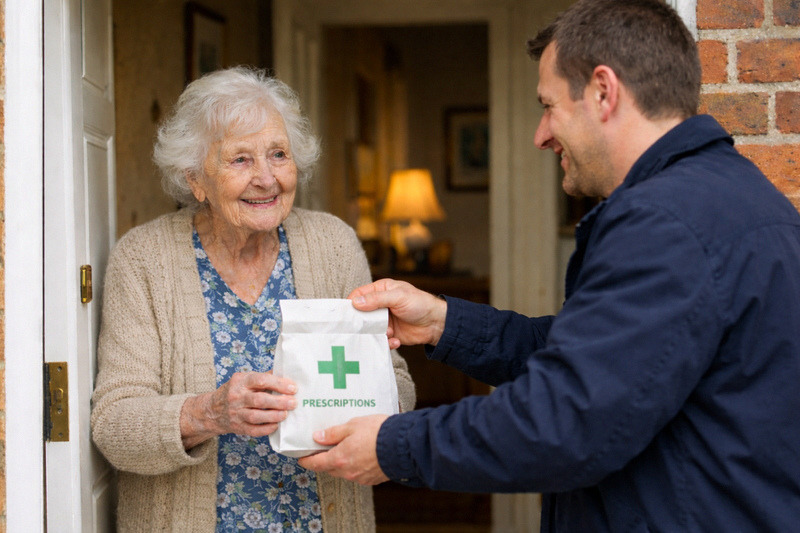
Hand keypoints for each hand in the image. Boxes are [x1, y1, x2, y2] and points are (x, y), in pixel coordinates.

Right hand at [180, 371, 296, 448]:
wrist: (213, 410)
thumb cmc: (236, 392)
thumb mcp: (245, 379)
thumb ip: (264, 377)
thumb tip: (286, 375)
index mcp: (241, 381)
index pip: (260, 380)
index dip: (278, 384)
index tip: (293, 388)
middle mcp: (236, 397)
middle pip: (259, 400)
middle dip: (278, 402)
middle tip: (293, 403)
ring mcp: (236, 413)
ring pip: (255, 416)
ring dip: (273, 416)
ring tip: (286, 415)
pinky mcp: (237, 427)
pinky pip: (253, 430)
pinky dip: (266, 429)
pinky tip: (276, 426)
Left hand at [298, 414, 389, 485]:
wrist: (403, 446)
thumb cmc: (378, 433)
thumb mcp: (352, 426)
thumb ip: (333, 433)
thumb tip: (318, 437)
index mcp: (339, 459)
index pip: (315, 464)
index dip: (306, 460)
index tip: (301, 457)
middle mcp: (347, 472)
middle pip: (329, 468)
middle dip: (324, 459)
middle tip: (322, 447)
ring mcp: (360, 477)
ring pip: (343, 471)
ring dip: (340, 462)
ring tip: (344, 447)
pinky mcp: (372, 478)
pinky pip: (357, 473)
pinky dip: (354, 464)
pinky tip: (360, 453)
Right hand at [349, 278, 446, 348]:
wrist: (436, 323)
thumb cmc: (420, 304)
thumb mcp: (398, 297)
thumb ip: (376, 299)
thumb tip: (355, 303)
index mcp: (380, 290)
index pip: (359, 295)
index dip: (351, 304)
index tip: (346, 314)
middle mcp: (379, 305)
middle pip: (361, 314)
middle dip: (362, 322)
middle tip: (364, 328)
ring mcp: (383, 320)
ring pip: (369, 329)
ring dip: (377, 333)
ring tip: (390, 332)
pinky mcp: (389, 334)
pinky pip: (379, 340)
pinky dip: (386, 342)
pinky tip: (396, 341)